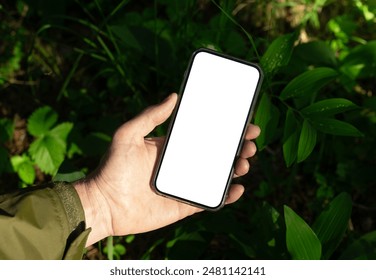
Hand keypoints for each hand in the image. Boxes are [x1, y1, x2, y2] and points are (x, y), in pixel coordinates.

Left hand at [74, 93, 260, 245]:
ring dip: (235, 169)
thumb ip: (149, 116)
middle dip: (236, 148)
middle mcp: (181, 165)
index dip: (225, 129)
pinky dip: (226, 196)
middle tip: (250, 144)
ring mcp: (184, 185)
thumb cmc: (112, 168)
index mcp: (171, 147)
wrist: (102, 205)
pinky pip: (209, 201)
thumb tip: (173, 96)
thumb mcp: (128, 135)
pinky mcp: (183, 206)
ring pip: (217, 176)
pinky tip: (237, 189)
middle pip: (216, 155)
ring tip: (244, 163)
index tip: (243, 123)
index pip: (204, 135)